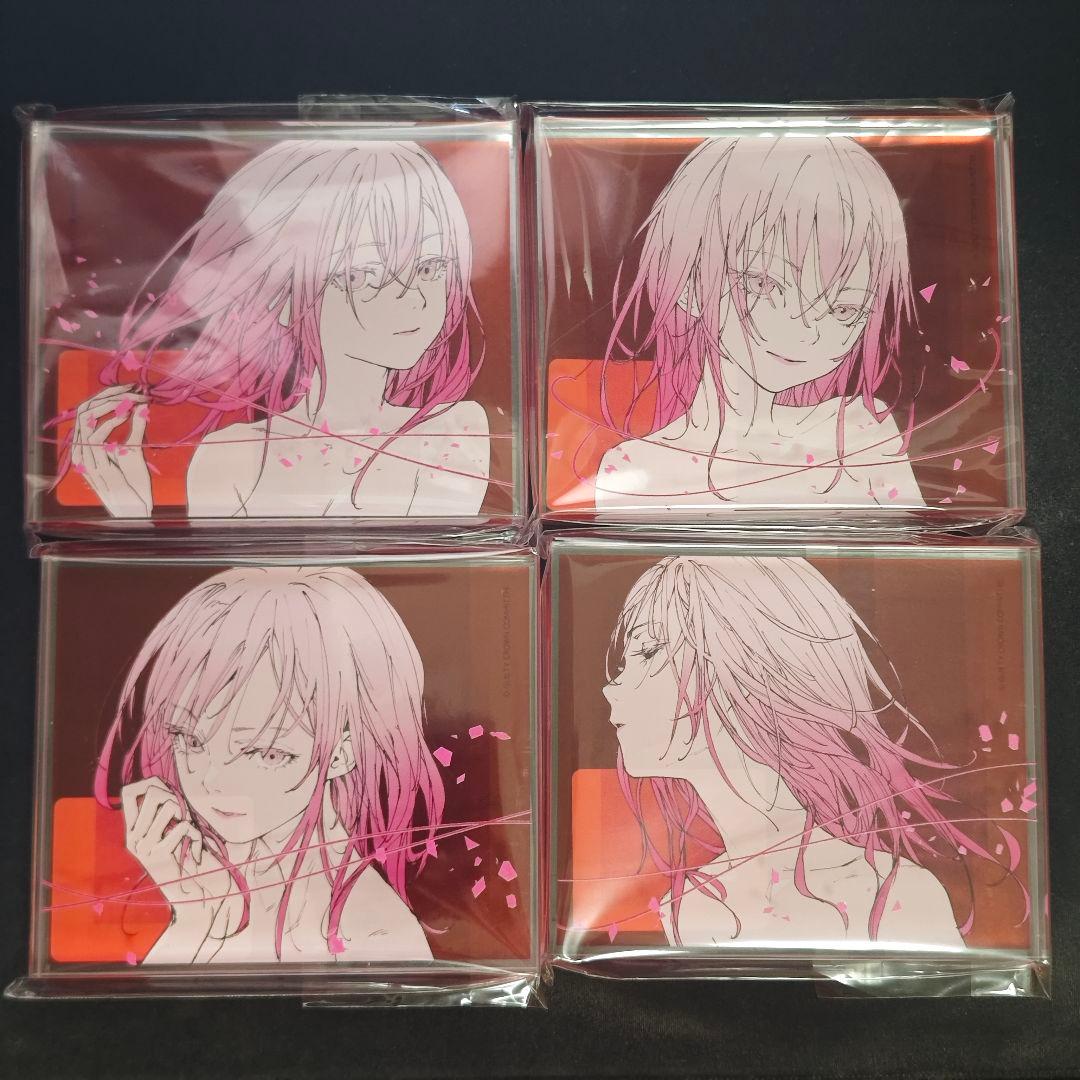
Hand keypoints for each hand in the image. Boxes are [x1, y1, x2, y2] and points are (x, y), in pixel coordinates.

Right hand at [70, 384, 152, 516]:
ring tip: (132, 398)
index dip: (108, 395)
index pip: (88, 409)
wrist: (134, 508)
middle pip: (85, 409)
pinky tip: (127, 413)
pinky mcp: (95, 464)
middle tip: (133, 389)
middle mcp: (82, 447)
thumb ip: (135, 428)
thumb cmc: (134, 482)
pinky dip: (111, 420)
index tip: (131, 388)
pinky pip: (96, 436)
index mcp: (87, 443)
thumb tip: (141, 407)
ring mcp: (86, 456)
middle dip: (109, 395)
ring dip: (111, 404)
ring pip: (87, 418)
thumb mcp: (136, 449)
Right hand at [121, 778, 231, 935]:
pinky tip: (194, 852)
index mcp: (133, 830)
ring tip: (188, 836)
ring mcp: (143, 848)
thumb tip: (157, 784)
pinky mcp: (158, 857)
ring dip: (186, 817)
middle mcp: (133, 838)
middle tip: (183, 819)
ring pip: (169, 806)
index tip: (166, 793)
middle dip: (175, 798)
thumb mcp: (170, 830)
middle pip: (153, 792)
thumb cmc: (189, 859)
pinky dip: (195, 836)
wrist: (195, 896)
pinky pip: (182, 827)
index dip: (150, 783)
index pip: (129, 791)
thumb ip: (163, 810)